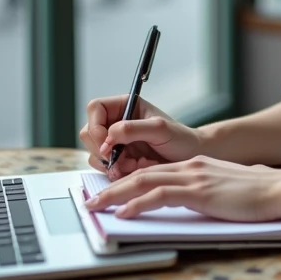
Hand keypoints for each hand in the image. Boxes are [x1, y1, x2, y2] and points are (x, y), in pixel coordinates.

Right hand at [78, 95, 205, 180]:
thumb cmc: (181, 139)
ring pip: (95, 154)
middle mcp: (116, 123)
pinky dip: (119, 173)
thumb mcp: (160, 129)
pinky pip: (105, 169)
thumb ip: (132, 129)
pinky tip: (138, 169)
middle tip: (123, 159)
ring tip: (137, 164)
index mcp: (124, 106)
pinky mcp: (118, 160)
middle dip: (104, 151)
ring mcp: (116, 143)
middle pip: (89, 133)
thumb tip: (108, 136)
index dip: (96, 126)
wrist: (190, 159)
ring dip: (114, 164)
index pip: (95, 108)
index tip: (108, 144)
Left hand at [84, 155, 280, 221]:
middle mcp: (191, 167)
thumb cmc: (260, 193)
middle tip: (90, 201)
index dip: (127, 182)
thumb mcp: (229, 189)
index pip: (153, 172)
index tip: (109, 194)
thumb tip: (207, 200)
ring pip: (143, 182)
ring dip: (115, 195)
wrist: (280, 189)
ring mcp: (194, 178)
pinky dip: (137, 204)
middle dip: (111, 188)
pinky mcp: (199, 192)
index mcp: (196, 166)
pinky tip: (123, 213)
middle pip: (141, 174)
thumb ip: (212, 191)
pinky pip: (159, 196)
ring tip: (95, 207)